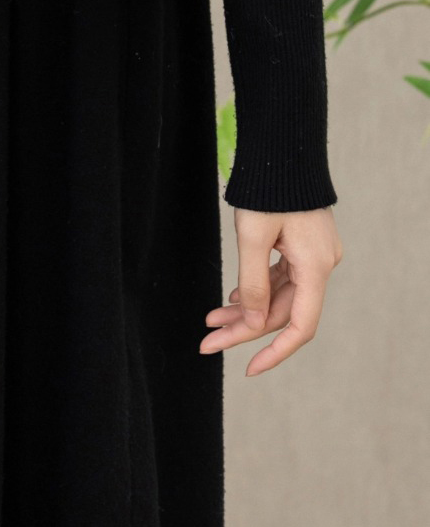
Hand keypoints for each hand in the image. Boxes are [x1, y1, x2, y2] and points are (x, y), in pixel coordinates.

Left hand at [200, 206, 342, 375]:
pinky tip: (231, 298)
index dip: (275, 352)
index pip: (300, 326)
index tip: (249, 369)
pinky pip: (278, 280)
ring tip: (209, 320)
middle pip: (281, 312)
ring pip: (277, 298)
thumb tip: (254, 324)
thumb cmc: (267, 193)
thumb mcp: (252, 238)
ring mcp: (313, 257)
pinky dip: (254, 291)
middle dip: (243, 329)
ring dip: (244, 310)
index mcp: (315, 267)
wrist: (281, 156)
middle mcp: (320, 265)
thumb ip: (253, 283)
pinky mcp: (301, 249)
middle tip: (205, 342)